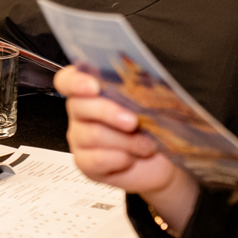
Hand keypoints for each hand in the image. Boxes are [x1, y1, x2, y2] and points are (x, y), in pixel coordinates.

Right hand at [55, 66, 198, 232]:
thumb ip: (137, 88)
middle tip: (131, 120)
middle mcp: (82, 112)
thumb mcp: (150, 102)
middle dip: (107, 112)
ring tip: (143, 144)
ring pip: (88, 135)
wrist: (168, 162)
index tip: (93, 84)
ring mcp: (81, 138)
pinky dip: (117, 159)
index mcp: (93, 90)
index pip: (69, 79)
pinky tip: (132, 158)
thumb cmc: (158, 126)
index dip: (77, 80)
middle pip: (78, 107)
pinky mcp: (86, 163)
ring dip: (121, 141)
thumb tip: (145, 74)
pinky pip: (93, 159)